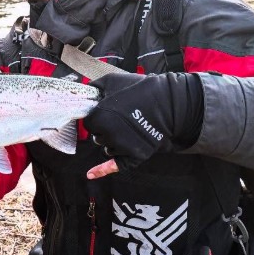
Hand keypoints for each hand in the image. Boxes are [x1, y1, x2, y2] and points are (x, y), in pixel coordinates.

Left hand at [83, 71, 202, 170]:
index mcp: (99, 117)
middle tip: (120, 118)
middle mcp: (107, 135)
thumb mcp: (113, 80)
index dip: (97, 117)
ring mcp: (121, 147)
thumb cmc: (140, 90)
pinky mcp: (133, 155)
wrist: (168, 103)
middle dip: (105, 129)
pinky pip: (114, 166)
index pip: (89, 123)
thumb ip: (95, 88)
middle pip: (98, 136)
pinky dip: (101, 171)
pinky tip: (90, 174)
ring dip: (112, 141)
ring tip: (127, 128)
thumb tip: (85, 93)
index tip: (106, 112)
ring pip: (108, 147)